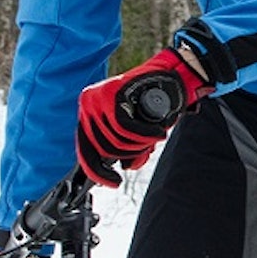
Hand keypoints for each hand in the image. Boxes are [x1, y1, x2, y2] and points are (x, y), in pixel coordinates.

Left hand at [76, 48, 212, 186]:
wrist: (171, 75)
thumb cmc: (153, 102)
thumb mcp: (133, 130)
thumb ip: (124, 146)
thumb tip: (123, 166)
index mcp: (89, 113)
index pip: (85, 150)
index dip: (98, 172)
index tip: (113, 182)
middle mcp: (88, 104)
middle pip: (102, 149)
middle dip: (128, 154)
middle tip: (146, 149)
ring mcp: (96, 99)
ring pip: (115, 140)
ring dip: (139, 144)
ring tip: (155, 136)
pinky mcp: (110, 96)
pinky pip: (125, 128)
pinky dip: (144, 135)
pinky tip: (157, 134)